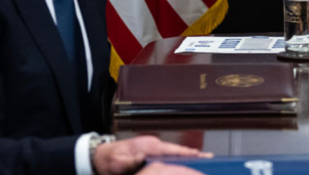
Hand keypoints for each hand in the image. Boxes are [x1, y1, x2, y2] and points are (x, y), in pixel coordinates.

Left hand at [94, 136, 211, 174]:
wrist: (100, 157)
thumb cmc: (110, 160)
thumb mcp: (119, 162)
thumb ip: (132, 160)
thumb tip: (146, 157)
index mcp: (149, 145)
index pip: (172, 149)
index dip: (187, 153)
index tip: (201, 156)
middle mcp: (153, 144)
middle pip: (177, 150)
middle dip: (193, 154)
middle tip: (209, 158)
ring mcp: (153, 148)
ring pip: (174, 153)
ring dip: (188, 157)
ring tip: (203, 161)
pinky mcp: (151, 153)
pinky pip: (169, 155)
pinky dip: (179, 158)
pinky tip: (186, 163)